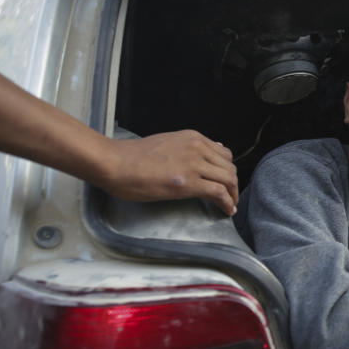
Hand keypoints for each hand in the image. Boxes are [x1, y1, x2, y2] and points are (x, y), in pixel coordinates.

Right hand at [98, 130, 238, 215]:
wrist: (115, 163)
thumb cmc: (134, 156)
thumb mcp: (168, 143)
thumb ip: (189, 148)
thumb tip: (208, 151)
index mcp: (193, 138)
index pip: (224, 153)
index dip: (228, 170)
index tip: (227, 182)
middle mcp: (197, 148)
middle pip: (229, 167)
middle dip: (233, 184)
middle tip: (231, 197)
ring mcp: (194, 164)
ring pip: (228, 179)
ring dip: (233, 195)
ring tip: (230, 205)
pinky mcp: (188, 183)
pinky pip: (218, 193)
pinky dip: (227, 203)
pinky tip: (226, 210)